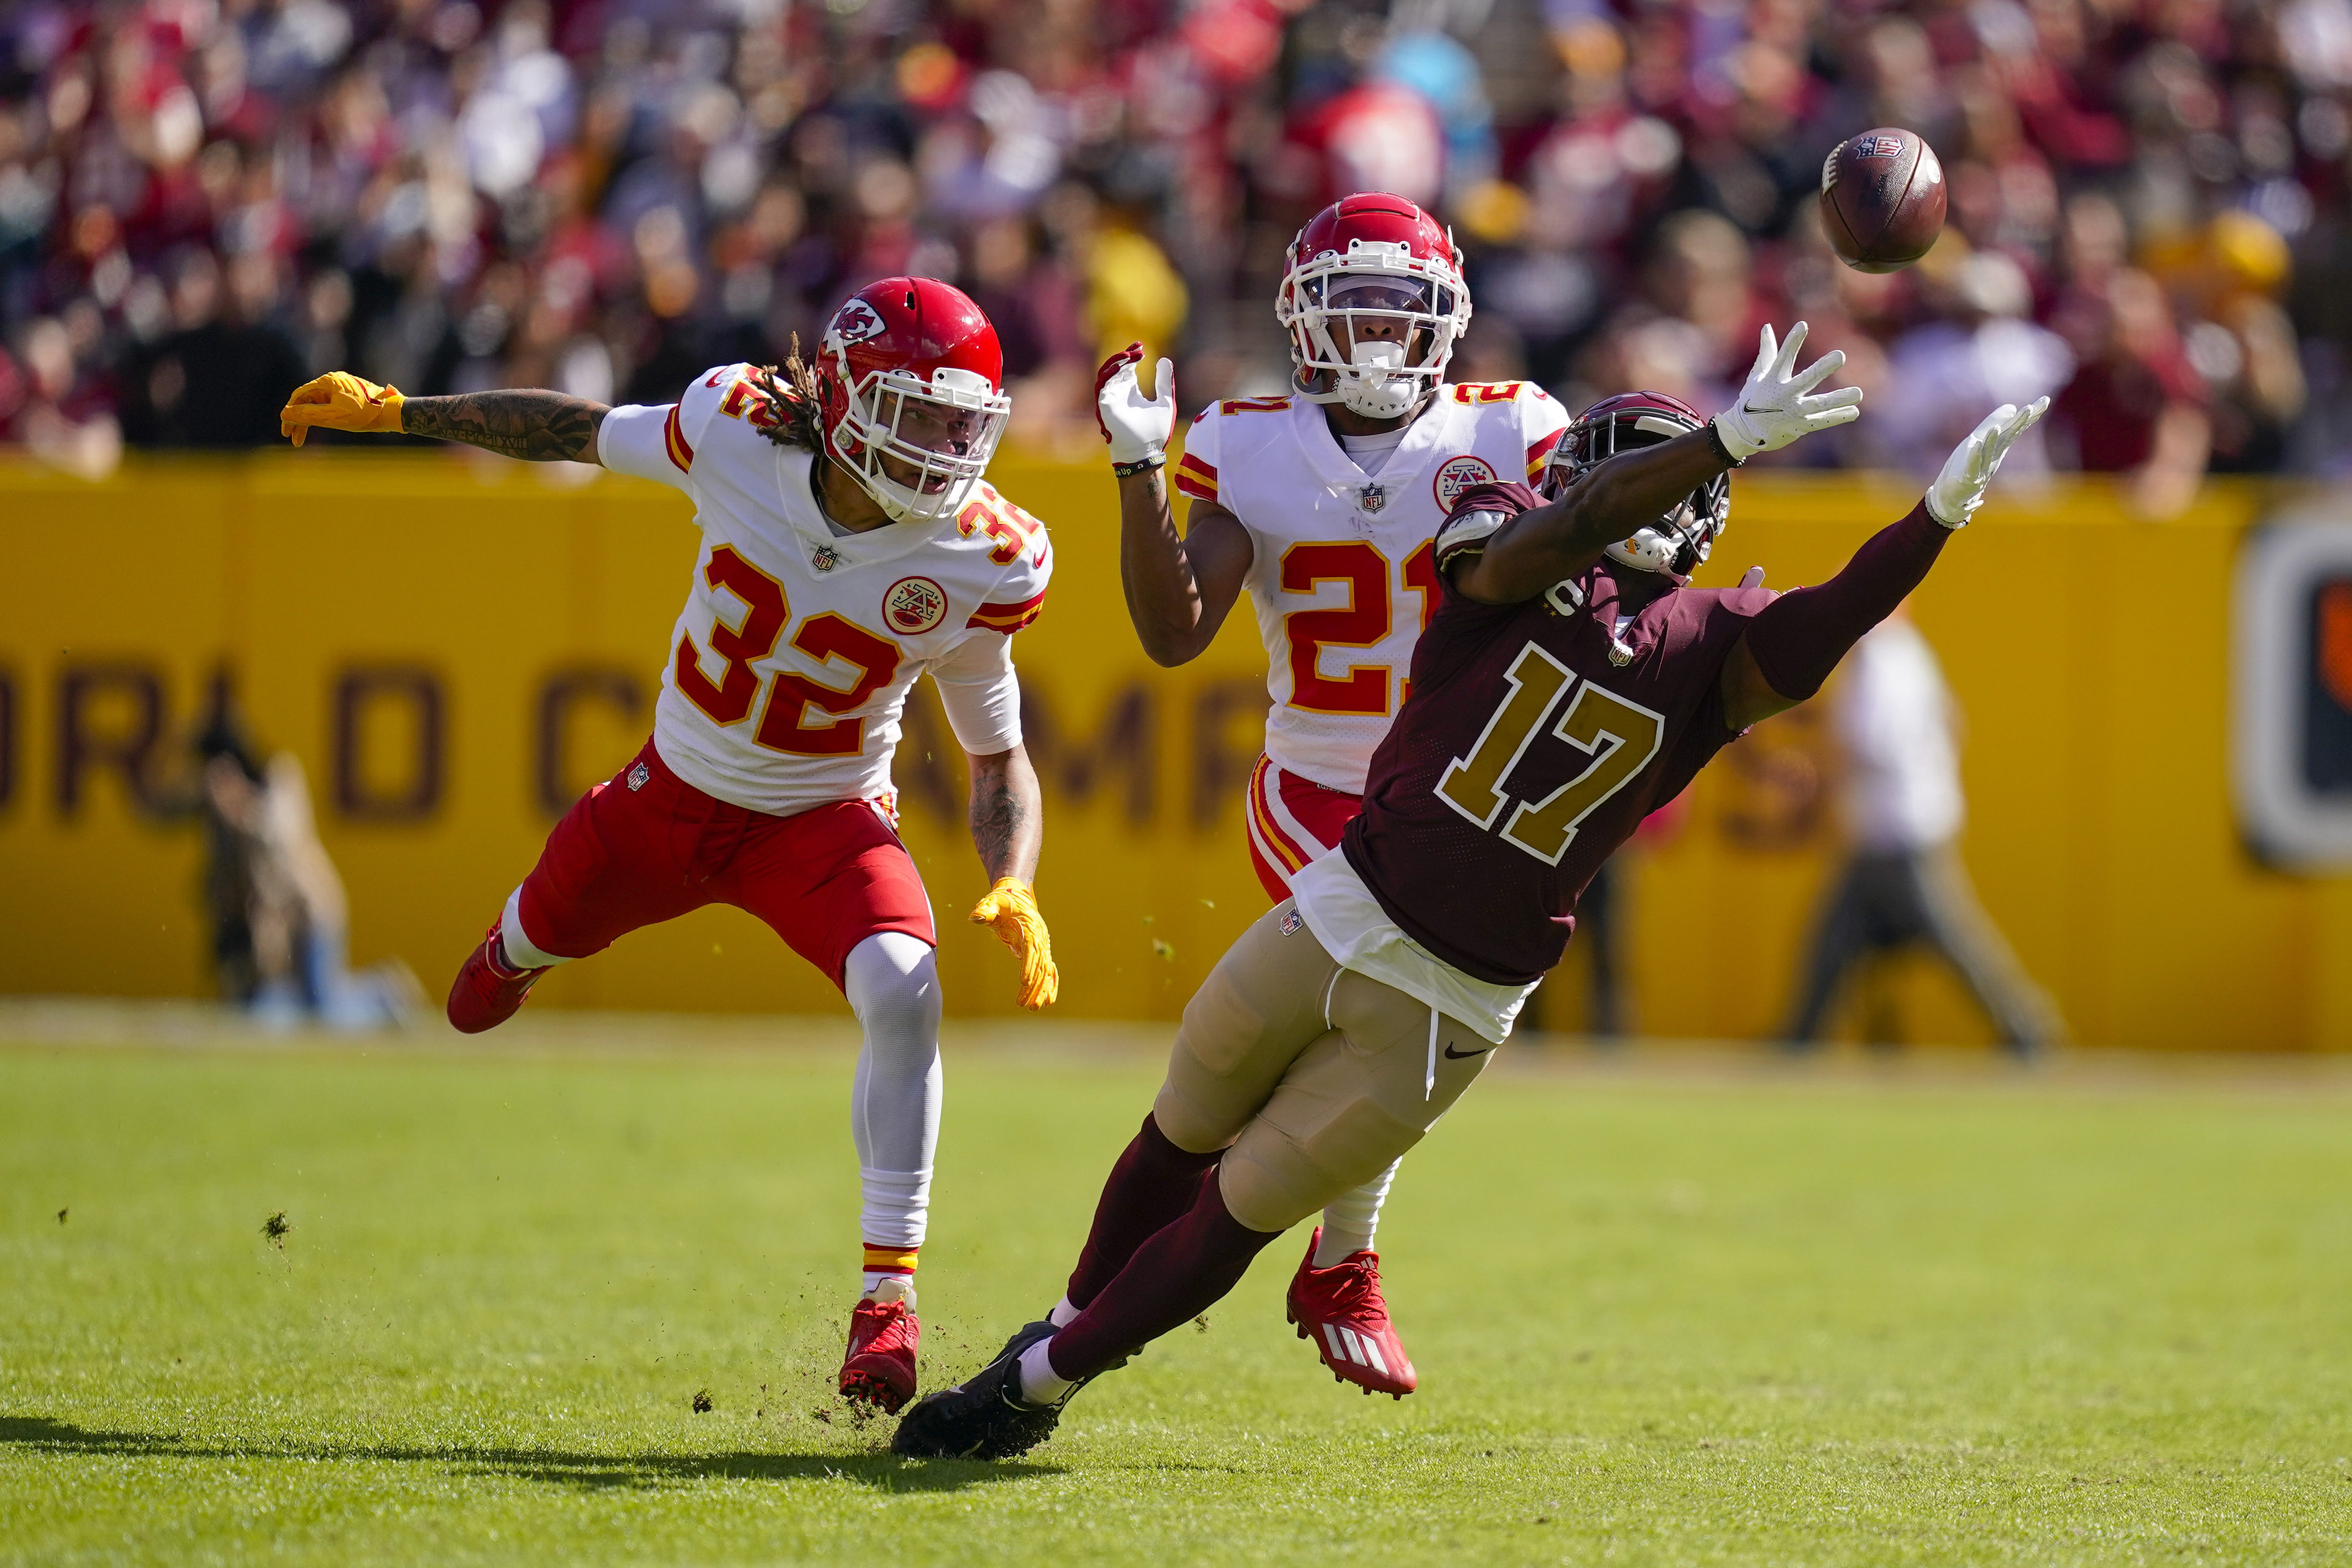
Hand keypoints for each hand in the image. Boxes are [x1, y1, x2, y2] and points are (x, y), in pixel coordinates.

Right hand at [280, 372, 404, 445]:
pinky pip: (329, 407)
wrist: (392, 413)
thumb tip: (284, 413)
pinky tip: (316, 430)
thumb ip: (308, 415)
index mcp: (328, 381)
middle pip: (308, 401)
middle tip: (291, 438)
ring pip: (318, 406)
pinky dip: (321, 419)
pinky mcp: (348, 398)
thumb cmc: (364, 414)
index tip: (285, 429)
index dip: (290, 413)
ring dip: (308, 422)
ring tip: (300, 441)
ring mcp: (341, 389)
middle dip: (298, 420)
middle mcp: (333, 382)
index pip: (300, 396)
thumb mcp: (333, 416)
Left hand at [969, 877, 1058, 1009]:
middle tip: (1027, 1004)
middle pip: (1040, 964)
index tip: (1024, 982)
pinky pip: (1048, 969)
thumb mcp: (992, 903)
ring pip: (1046, 970)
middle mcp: (1040, 936)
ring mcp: (1043, 944)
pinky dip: (1050, 984)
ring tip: (1034, 1007)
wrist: (1016, 894)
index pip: (1031, 948)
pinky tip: (1048, 1000)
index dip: (1028, 965)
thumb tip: (976, 917)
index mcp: (1030, 925)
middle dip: (1035, 985)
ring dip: (1042, 989)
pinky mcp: (1041, 950)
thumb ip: (985, 911)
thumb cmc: (1002, 901)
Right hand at [1095, 342, 1173, 466]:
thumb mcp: (1165, 401)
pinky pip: (1101, 386)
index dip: (1131, 355)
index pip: (1126, 367)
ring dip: (1116, 362)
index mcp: (1131, 391)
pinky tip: (1121, 366)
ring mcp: (1110, 399)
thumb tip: (1165, 360)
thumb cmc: (1155, 431)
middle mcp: (1118, 393)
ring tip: (1129, 355)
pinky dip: (1109, 375)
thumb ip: (1164, 382)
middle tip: (1138, 349)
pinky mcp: (1105, 406)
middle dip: (1125, 355)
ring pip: (1105, 374)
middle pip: (1115, 367)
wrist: (1147, 452)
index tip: (1141, 347)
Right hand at [1710, 322, 1862, 460]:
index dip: (1792, 341)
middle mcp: (1784, 394)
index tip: (1803, 325)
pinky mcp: (1799, 426)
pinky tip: (1854, 411)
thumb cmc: (1753, 399)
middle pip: (1806, 379)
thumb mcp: (1758, 375)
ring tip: (1859, 393)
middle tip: (1841, 356)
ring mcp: (1792, 411)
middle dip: (1823, 368)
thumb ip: (1767, 351)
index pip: (1783, 357)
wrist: (1745, 433)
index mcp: (1773, 379)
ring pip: (1819, 404)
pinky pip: (1821, 421)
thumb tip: (1767, 326)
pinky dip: (1838, 417)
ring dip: (1839, 399)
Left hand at [1926, 397, 2048, 527]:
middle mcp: (1992, 456)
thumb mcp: (1978, 439)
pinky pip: (1972, 466)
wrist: (1951, 497)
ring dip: (1995, 436)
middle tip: (2032, 408)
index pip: (2014, 428)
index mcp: (1996, 447)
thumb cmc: (1965, 467)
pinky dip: (1975, 455)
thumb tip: (2013, 407)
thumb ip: (1994, 423)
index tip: (2045, 400)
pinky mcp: (1968, 479)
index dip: (2029, 415)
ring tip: (1999, 426)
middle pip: (2007, 437)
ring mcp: (1981, 468)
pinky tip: (1976, 444)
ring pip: (1990, 450)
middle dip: (2020, 422)